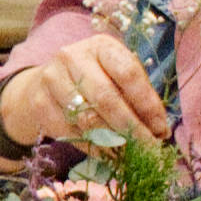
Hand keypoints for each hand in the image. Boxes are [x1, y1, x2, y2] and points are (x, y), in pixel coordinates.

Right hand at [0, 36, 173, 155]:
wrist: (48, 81)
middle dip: (131, 128)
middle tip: (148, 149)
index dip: (147, 104)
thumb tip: (159, 131)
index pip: (128, 74)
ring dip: (113, 142)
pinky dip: (93, 148)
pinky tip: (108, 155)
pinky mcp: (39, 103)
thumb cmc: (95, 78)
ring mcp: (52, 79)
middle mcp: (73, 57)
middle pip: (106, 98)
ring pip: (87, 119)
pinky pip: (70, 133)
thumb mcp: (117, 76)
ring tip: (131, 155)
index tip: (160, 129)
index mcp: (101, 46)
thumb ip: (137, 97)